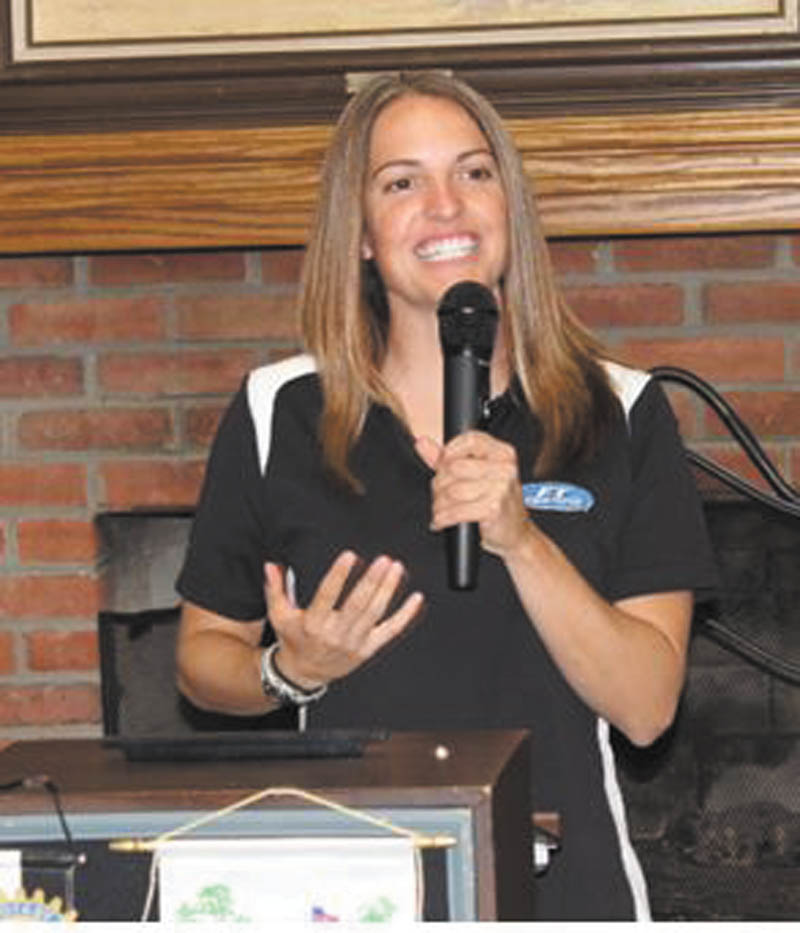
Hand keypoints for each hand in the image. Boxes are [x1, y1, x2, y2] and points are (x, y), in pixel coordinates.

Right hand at [264, 551, 423, 687]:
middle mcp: (335, 634)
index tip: (349, 556)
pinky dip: (405, 615)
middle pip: (357, 604)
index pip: (327, 596)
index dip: (338, 575)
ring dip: (388, 590)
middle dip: (372, 581)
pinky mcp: (368, 649)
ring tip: (396, 568)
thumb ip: (274, 589)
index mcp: (312, 623)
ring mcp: (354, 643)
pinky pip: (390, 631)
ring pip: (375, 613)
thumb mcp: (278, 615)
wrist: (304, 673)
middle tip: (383, 560)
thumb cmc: (293, 640)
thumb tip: (270, 565)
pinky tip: (415, 598)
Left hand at [415, 431, 530, 559]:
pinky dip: (443, 518)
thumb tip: (421, 443)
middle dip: (439, 484)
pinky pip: (456, 511)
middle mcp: (505, 468)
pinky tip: (441, 521)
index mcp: (503, 454)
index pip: (470, 440)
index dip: (448, 452)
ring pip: (452, 491)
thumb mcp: (474, 475)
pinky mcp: (493, 509)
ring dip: (439, 504)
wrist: (515, 534)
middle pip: (454, 467)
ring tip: (440, 510)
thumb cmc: (495, 503)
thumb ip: (446, 458)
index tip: (441, 465)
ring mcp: (501, 488)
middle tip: (439, 495)